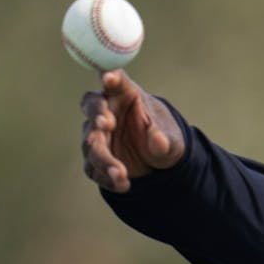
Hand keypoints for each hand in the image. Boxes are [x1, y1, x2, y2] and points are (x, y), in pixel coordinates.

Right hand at [80, 69, 184, 191]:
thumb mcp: (172, 140)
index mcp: (125, 94)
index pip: (116, 81)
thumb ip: (164, 139)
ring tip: (122, 174)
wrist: (156, 161)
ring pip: (91, 142)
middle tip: (107, 123)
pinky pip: (94, 167)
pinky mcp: (94, 157)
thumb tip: (158, 141)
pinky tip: (124, 185)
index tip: (109, 78)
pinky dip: (107, 177)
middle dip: (98, 114)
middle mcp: (106, 110)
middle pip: (92, 106)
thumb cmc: (163, 137)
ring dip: (104, 158)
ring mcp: (96, 134)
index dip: (111, 78)